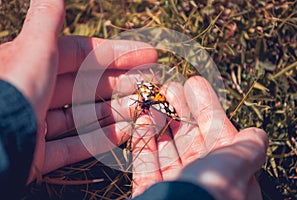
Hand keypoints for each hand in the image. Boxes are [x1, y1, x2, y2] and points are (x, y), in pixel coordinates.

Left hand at [0, 0, 156, 182]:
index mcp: (32, 63)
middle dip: (121, 83)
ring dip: (114, 112)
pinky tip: (125, 133)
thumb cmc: (11, 91)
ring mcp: (37, 124)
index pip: (84, 54)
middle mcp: (35, 91)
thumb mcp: (32, 49)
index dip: (117, 53)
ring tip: (142, 109)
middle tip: (150, 84)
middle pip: (87, 85)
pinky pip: (72, 145)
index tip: (147, 54)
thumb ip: (47, 20)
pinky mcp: (37, 154)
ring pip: (82, 116)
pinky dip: (97, 140)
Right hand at [131, 76, 267, 199]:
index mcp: (225, 173)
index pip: (217, 132)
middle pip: (189, 138)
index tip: (194, 84)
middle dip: (180, 110)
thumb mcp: (233, 167)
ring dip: (161, 123)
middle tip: (169, 86)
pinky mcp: (151, 194)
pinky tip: (142, 122)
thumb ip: (246, 149)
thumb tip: (258, 133)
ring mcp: (174, 188)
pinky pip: (147, 165)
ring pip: (167, 149)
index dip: (207, 107)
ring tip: (154, 99)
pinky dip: (144, 144)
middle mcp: (201, 180)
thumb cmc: (208, 194)